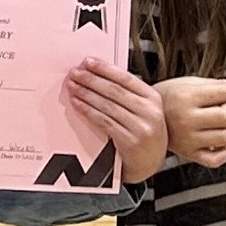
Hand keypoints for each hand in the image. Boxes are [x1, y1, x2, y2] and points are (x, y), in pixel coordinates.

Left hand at [69, 59, 167, 182]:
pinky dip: (88, 111)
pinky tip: (78, 104)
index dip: (105, 69)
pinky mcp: (129, 141)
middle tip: (75, 73)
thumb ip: (128, 94)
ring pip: (107, 105)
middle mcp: (150, 112)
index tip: (88, 61)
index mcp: (153, 99)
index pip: (126, 78)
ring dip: (86, 94)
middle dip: (92, 80)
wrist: (150, 163)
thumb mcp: (144, 110)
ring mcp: (141, 127)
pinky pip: (104, 121)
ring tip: (73, 86)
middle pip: (115, 90)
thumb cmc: (143, 133)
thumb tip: (98, 74)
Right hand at [159, 76, 225, 168]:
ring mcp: (187, 139)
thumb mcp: (187, 83)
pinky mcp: (189, 153)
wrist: (141, 115)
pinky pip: (217, 158)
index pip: (224, 93)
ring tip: (219, 122)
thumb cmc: (165, 98)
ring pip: (225, 137)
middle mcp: (186, 119)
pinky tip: (220, 140)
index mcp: (185, 98)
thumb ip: (216, 85)